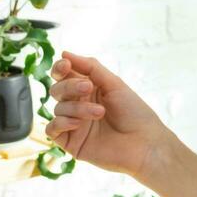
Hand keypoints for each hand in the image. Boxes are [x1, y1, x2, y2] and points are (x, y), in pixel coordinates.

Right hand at [45, 49, 168, 177]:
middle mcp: (79, 105)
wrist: (144, 143)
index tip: (66, 65)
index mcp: (88, 90)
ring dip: (77, 107)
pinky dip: (61, 123)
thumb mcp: (114, 84)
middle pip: (58, 89)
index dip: (60, 68)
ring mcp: (74, 124)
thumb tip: (64, 53)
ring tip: (99, 112)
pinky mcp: (71, 142)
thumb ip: (90, 67)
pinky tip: (78, 123)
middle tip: (88, 88)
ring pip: (57, 108)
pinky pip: (51, 129)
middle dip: (70, 87)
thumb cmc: (134, 113)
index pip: (64, 75)